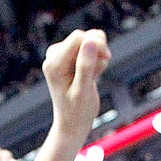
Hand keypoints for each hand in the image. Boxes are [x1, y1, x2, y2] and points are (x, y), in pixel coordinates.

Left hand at [42, 29, 109, 145]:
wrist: (73, 124)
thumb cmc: (77, 112)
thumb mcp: (83, 91)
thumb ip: (85, 66)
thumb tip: (90, 41)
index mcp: (54, 63)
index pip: (78, 38)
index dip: (96, 44)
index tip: (107, 58)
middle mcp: (54, 56)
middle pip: (83, 37)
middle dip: (98, 50)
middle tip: (101, 69)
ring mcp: (61, 56)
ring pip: (88, 41)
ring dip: (98, 56)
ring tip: (94, 76)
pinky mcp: (69, 58)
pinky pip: (88, 48)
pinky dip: (96, 59)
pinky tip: (92, 75)